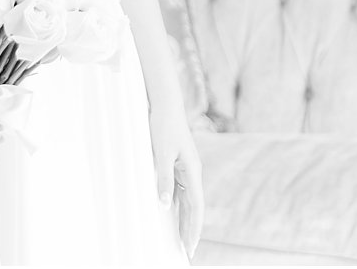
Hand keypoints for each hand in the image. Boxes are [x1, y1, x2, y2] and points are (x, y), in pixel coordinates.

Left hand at [149, 101, 203, 258]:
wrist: (165, 105)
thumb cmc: (163, 127)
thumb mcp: (161, 153)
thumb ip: (163, 179)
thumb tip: (163, 204)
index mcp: (192, 171)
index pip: (195, 207)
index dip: (194, 227)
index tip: (191, 245)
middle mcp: (192, 172)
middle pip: (194, 207)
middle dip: (191, 229)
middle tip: (187, 250)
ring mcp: (186, 169)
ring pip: (187, 200)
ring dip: (185, 219)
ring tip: (182, 238)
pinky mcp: (178, 164)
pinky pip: (180, 190)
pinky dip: (178, 205)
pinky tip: (172, 213)